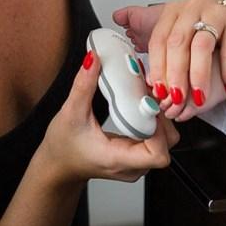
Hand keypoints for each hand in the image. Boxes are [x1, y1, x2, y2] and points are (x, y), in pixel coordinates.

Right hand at [40, 51, 178, 183]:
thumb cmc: (63, 148)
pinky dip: (153, 121)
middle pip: (167, 144)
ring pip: (165, 141)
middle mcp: (132, 166)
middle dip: (163, 117)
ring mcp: (136, 163)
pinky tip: (142, 106)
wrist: (58, 166)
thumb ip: (83, 85)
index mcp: (118, 159)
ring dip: (160, 118)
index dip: (160, 129)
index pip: (157, 154)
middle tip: (150, 95)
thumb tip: (93, 59)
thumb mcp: (70, 113)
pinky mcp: (136, 156)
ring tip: (146, 98)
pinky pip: (157, 139)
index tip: (149, 107)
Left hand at [146, 0, 225, 118]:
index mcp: (175, 11)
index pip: (159, 39)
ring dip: (198, 74)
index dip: (157, 67)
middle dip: (175, 73)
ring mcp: (217, 11)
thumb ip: (168, 59)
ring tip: (199, 96)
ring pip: (202, 44)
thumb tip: (155, 85)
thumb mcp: (186, 42)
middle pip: (178, 41)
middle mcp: (194, 7)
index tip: (160, 91)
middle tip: (177, 97)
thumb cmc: (214, 39)